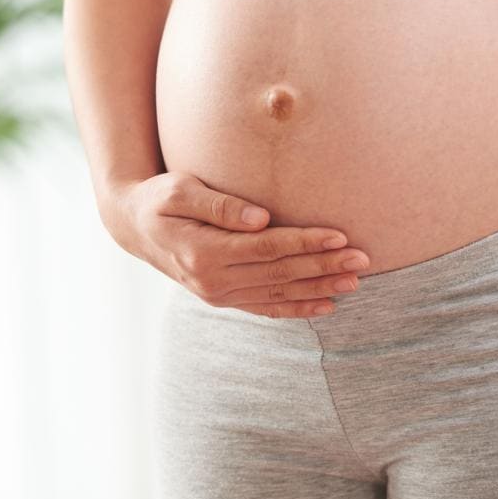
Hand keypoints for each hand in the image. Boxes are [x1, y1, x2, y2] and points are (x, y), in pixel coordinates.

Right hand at [101, 171, 368, 318]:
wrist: (134, 227)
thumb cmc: (160, 199)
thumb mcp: (181, 190)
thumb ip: (220, 205)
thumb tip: (260, 218)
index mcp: (204, 252)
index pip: (267, 249)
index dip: (305, 242)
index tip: (339, 235)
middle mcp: (213, 280)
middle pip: (280, 273)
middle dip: (324, 266)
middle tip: (363, 258)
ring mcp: (218, 294)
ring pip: (278, 293)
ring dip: (319, 288)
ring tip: (355, 282)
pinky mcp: (223, 298)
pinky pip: (266, 307)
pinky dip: (296, 308)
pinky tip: (325, 306)